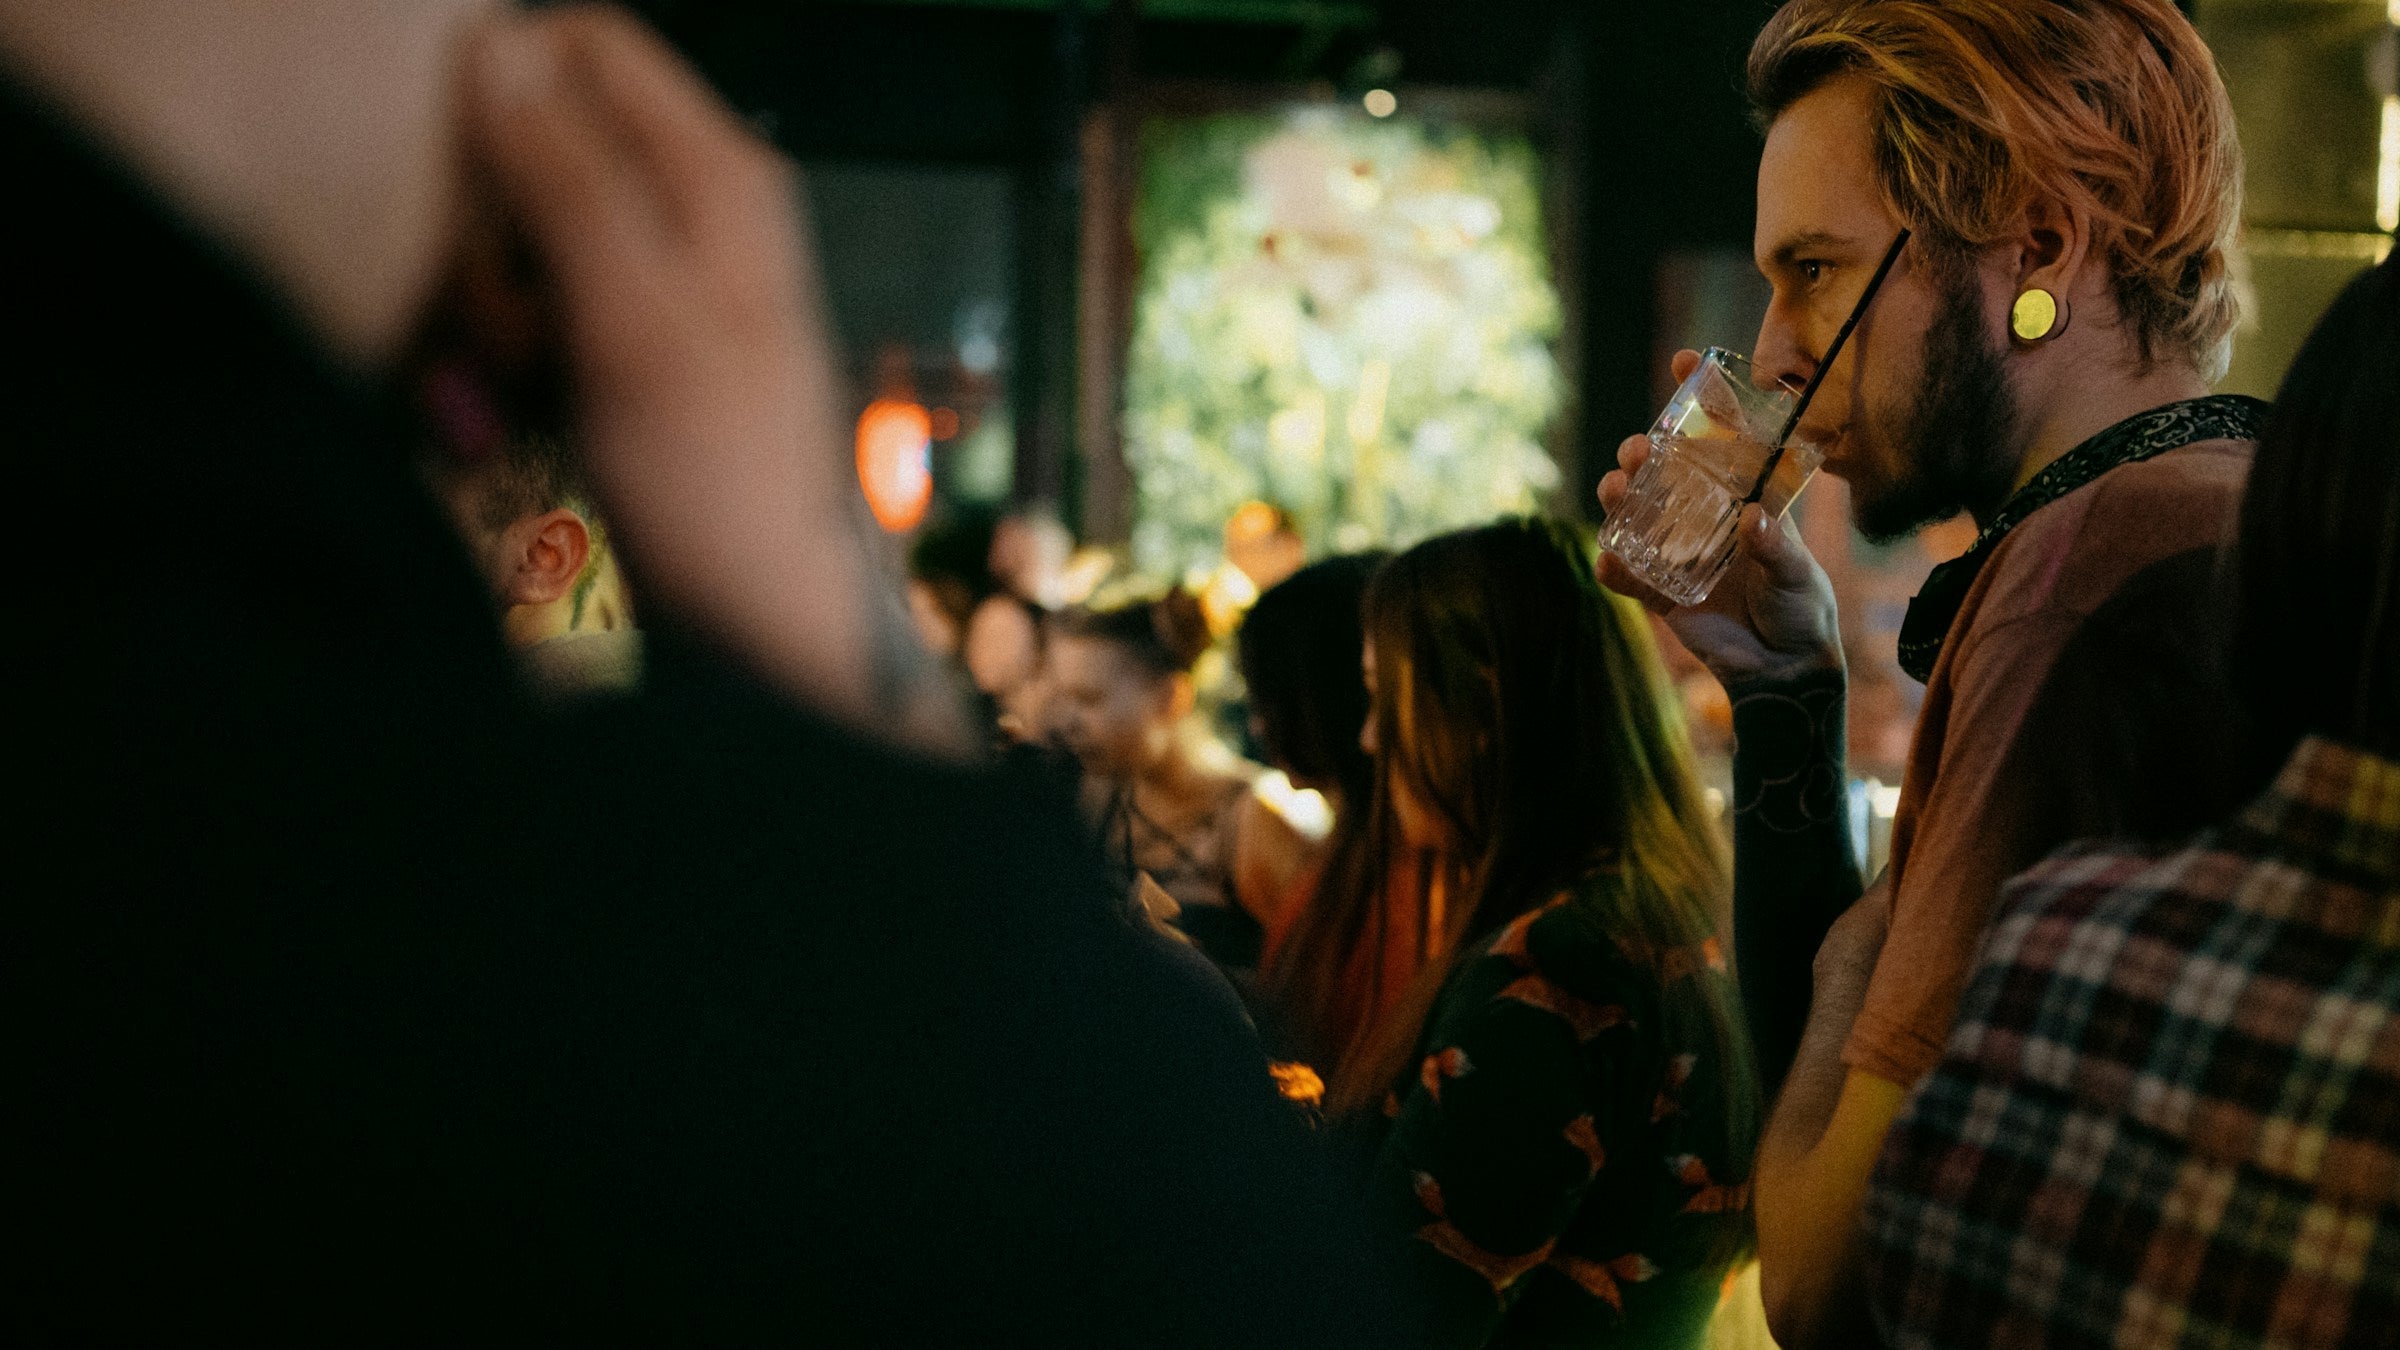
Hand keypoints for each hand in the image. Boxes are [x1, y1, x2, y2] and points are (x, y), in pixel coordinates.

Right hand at [464, 7, 878, 724]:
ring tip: (528, 376)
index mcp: (716, 168)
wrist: (766, 613)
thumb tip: (494, 48)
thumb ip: (572, 178)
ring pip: (524, 223)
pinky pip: (538, 302)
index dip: (504, 85)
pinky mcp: (627, 340)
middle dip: (492, 212)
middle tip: (514, 310)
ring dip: (495, 293)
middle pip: (540, 134)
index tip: (467, 177)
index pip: (582, 40)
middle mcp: (694, 202)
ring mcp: (660, 273)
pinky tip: (532, 405)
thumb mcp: (634, 317)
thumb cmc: (717, 476)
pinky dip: (517, 345)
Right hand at [1596, 349, 1843, 688]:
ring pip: (1635, 513)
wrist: (1783, 669)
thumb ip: (1777, 547)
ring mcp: (1678, 551)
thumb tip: (1752, 519)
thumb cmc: (1803, 608)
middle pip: (1663, 469)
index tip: (1684, 361)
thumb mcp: (1798, 574)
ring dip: (1618, 497)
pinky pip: (1628, 575)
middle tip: (1637, 451)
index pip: (1721, 436)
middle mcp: (1705, 516)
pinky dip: (1614, 568)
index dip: (1702, 397)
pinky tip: (1608, 562)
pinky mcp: (1660, 592)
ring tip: (1615, 491)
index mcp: (1743, 496)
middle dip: (1641, 451)